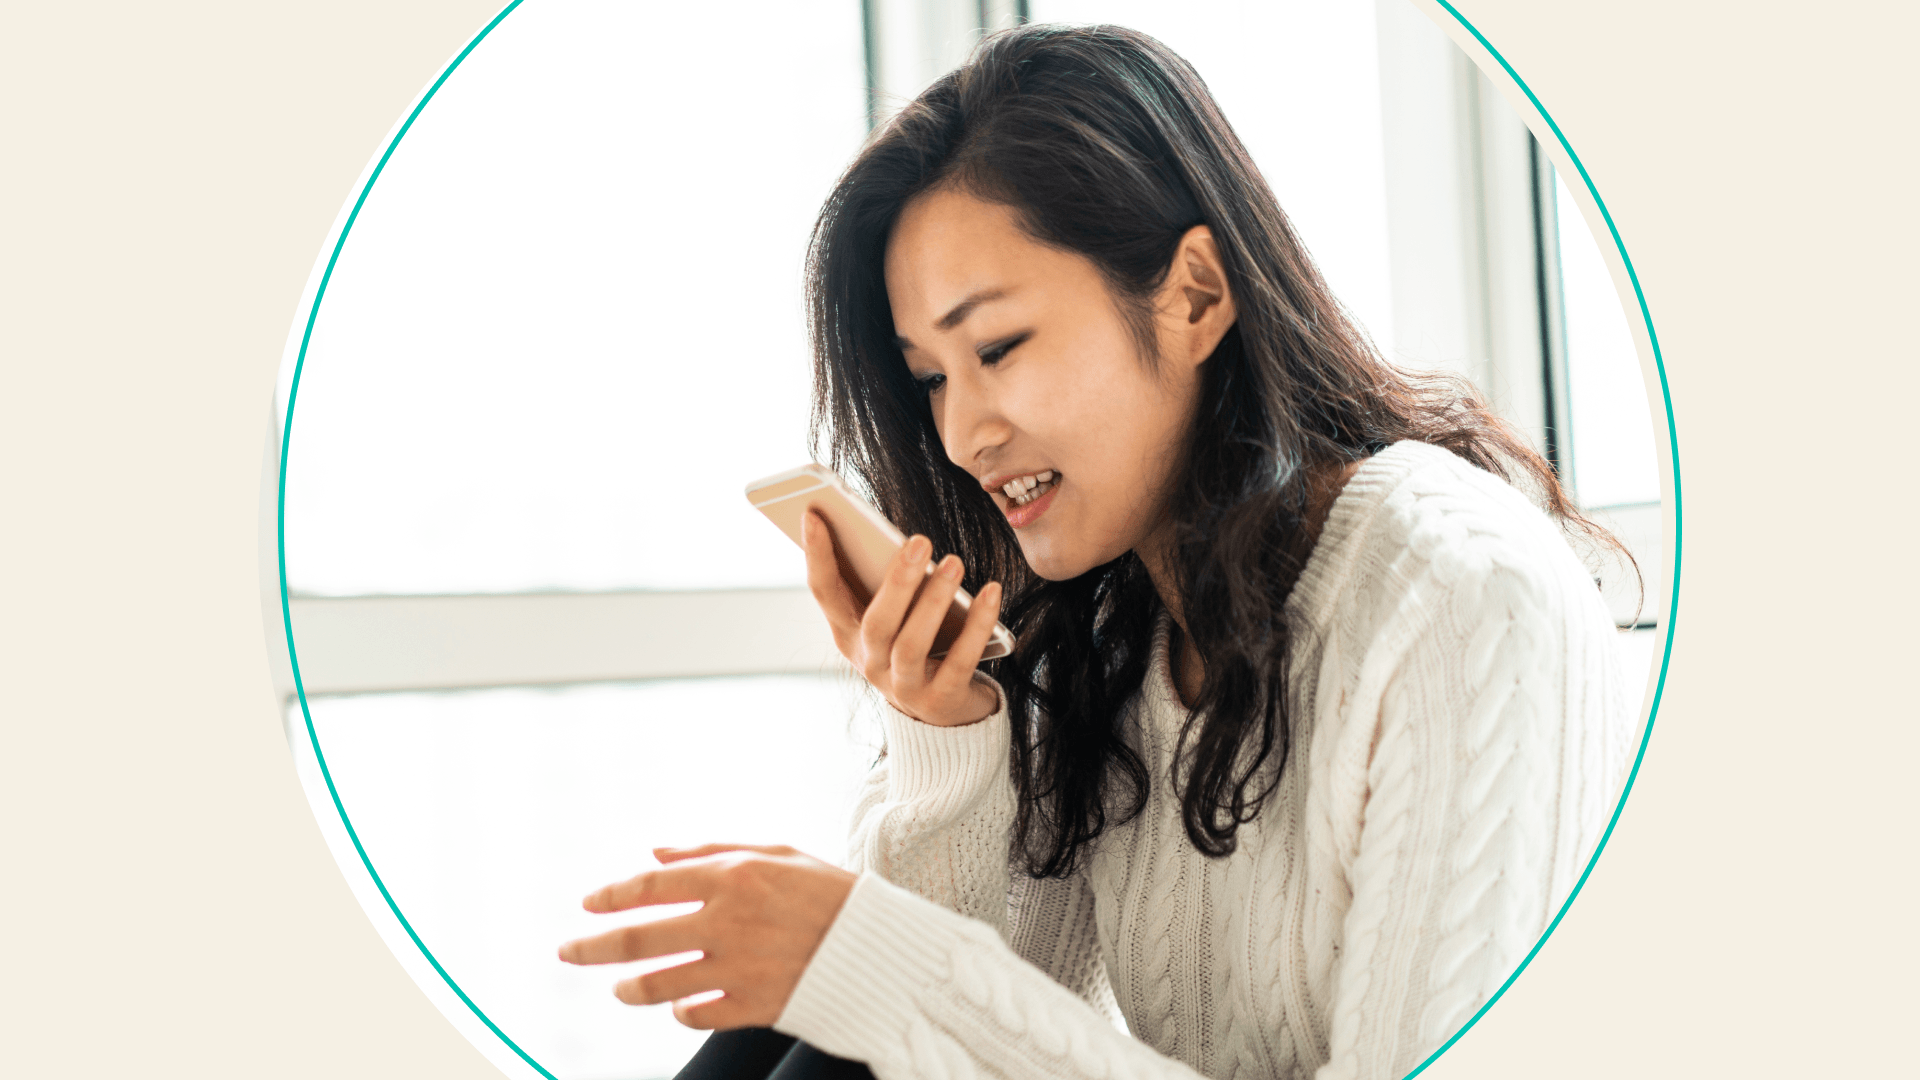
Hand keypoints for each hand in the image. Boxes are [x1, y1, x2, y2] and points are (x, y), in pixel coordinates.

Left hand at [557, 843, 856, 1029]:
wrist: (879, 945)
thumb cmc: (826, 891)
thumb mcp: (773, 853)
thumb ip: (709, 852)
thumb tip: (653, 854)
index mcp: (731, 878)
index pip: (649, 887)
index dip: (610, 897)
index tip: (587, 904)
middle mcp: (726, 923)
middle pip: (638, 940)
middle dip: (591, 946)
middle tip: (566, 951)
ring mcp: (737, 969)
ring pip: (658, 984)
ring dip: (629, 986)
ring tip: (619, 987)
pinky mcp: (753, 1007)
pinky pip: (696, 1016)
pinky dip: (680, 1012)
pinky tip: (678, 1006)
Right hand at [801, 508, 1003, 726]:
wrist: (943, 716)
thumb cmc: (913, 648)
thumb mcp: (890, 620)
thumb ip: (884, 584)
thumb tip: (898, 536)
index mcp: (849, 636)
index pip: (824, 593)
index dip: (816, 555)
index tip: (813, 513)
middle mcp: (870, 663)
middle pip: (877, 622)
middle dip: (898, 581)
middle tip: (920, 540)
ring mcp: (904, 686)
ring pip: (913, 644)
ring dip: (934, 601)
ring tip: (955, 562)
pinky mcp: (941, 699)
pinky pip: (961, 660)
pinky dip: (978, 624)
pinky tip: (991, 591)